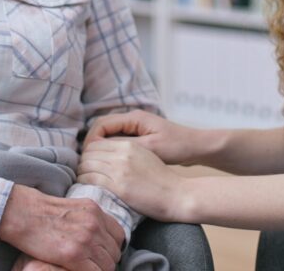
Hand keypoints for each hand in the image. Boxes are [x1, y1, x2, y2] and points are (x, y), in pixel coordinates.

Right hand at [0, 185, 124, 270]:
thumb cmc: (40, 211)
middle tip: (90, 264)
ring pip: (107, 265)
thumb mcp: (72, 207)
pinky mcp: (74, 255)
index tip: (101, 253)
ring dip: (98, 269)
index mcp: (95, 211)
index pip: (119, 235)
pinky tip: (77, 270)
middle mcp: (94, 224)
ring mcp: (86, 239)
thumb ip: (88, 219)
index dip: (111, 247)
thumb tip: (98, 234)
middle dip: (105, 260)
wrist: (22, 213)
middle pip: (114, 252)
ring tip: (83, 268)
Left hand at [78, 139, 186, 221]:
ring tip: (84, 179)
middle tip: (84, 170)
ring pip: (87, 165)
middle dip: (83, 161)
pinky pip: (91, 179)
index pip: (97, 142)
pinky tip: (86, 186)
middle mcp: (122, 154)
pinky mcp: (119, 187)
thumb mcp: (145, 155)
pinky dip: (85, 182)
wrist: (177, 195)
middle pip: (89, 152)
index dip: (89, 151)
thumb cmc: (162, 179)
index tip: (89, 161)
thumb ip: (126, 151)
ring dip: (82, 172)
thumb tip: (107, 154)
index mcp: (129, 145)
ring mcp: (120, 170)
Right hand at [84, 110, 200, 164]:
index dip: (91, 140)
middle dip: (92, 145)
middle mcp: (132, 119)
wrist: (197, 147)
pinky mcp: (139, 137)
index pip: (101, 124)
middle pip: (102, 129)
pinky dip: (111, 151)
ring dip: (101, 149)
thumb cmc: (177, 146)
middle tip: (86, 163)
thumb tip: (100, 149)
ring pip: (109, 136)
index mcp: (133, 118)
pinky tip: (109, 165)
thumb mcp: (150, 148)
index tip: (86, 157)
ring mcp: (135, 128)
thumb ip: (125, 146)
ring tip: (95, 166)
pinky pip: (118, 142)